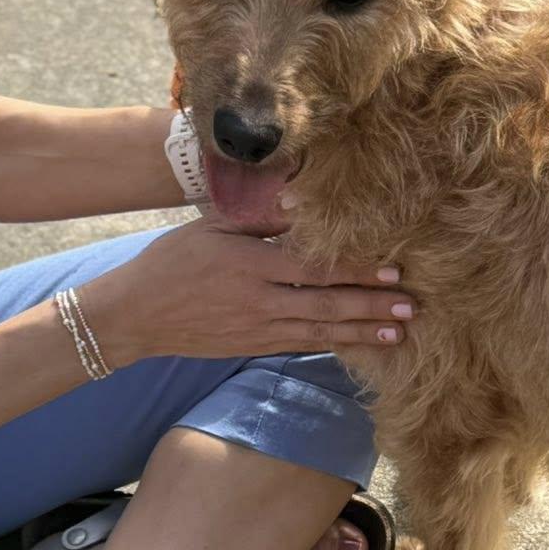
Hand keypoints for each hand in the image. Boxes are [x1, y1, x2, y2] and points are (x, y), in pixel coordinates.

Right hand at [83, 217, 415, 365]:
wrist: (136, 315)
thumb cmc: (172, 262)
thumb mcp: (212, 227)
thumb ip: (258, 218)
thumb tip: (301, 202)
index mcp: (251, 266)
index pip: (316, 269)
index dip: (357, 271)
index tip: (393, 270)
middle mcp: (261, 302)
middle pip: (328, 305)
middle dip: (372, 306)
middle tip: (412, 306)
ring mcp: (259, 330)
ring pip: (321, 332)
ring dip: (362, 331)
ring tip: (399, 331)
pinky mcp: (254, 347)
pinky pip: (302, 345)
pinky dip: (334, 346)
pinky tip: (359, 344)